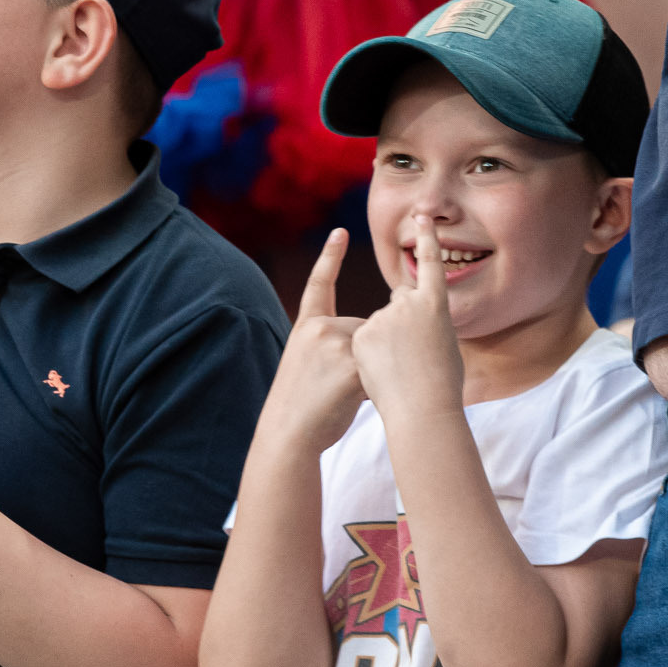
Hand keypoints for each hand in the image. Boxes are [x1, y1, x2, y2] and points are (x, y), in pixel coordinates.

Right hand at [265, 229, 369, 449]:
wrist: (287, 435)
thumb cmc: (301, 408)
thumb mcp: (306, 365)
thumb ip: (331, 345)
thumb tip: (365, 341)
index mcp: (305, 327)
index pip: (319, 285)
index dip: (330, 258)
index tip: (340, 231)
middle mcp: (318, 329)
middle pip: (364, 330)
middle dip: (364, 357)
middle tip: (335, 388)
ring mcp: (334, 345)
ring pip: (374, 349)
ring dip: (372, 372)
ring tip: (340, 396)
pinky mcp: (351, 365)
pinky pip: (380, 368)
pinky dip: (376, 386)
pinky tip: (352, 400)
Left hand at [350, 214, 465, 425]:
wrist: (422, 410)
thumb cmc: (443, 387)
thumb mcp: (446, 347)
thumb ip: (430, 327)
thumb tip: (417, 326)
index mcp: (437, 305)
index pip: (431, 265)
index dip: (426, 239)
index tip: (421, 216)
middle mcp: (409, 303)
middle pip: (400, 302)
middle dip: (402, 321)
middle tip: (413, 354)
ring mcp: (383, 317)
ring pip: (380, 324)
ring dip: (385, 342)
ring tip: (400, 370)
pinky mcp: (362, 334)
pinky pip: (364, 339)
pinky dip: (369, 354)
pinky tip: (382, 372)